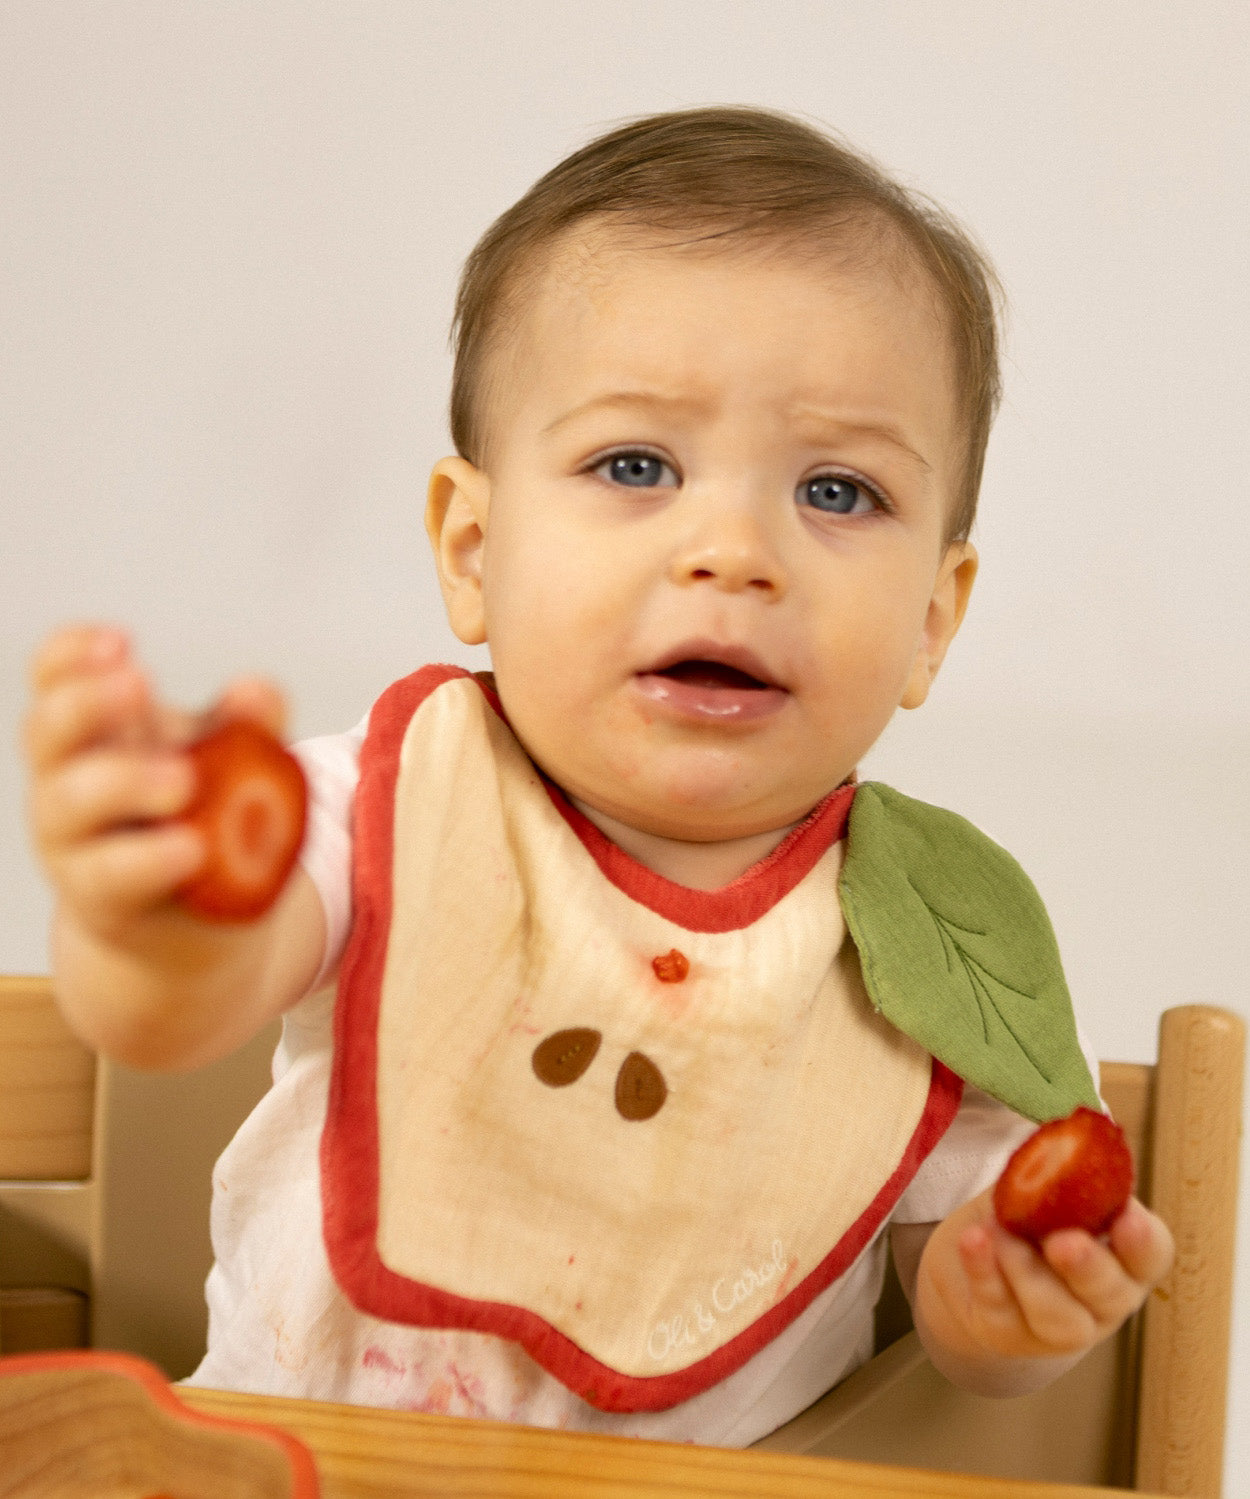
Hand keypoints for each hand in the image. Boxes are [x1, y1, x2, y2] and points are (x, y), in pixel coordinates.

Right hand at [25, 623, 286, 941]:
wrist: (196, 921)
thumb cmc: (202, 820)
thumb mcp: (230, 762)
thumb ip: (248, 724)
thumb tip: (253, 690)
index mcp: (94, 732)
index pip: (54, 677)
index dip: (71, 654)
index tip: (120, 641)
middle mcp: (66, 779)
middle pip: (46, 730)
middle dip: (86, 702)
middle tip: (140, 683)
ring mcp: (73, 841)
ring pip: (68, 801)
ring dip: (123, 780)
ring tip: (184, 780)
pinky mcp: (101, 898)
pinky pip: (111, 874)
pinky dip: (150, 858)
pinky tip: (191, 847)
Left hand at [913, 1187, 1173, 1390]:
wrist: (979, 1259)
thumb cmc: (1029, 1217)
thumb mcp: (1046, 1188)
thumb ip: (1057, 1172)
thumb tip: (1058, 1144)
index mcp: (1124, 1258)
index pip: (1152, 1254)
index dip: (1144, 1241)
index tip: (1126, 1217)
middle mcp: (1103, 1301)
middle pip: (1111, 1294)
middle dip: (1088, 1267)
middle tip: (1063, 1241)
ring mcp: (1059, 1328)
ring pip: (1057, 1316)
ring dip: (1026, 1270)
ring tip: (998, 1230)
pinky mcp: (1009, 1335)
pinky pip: (1000, 1310)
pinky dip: (984, 1272)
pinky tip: (973, 1240)